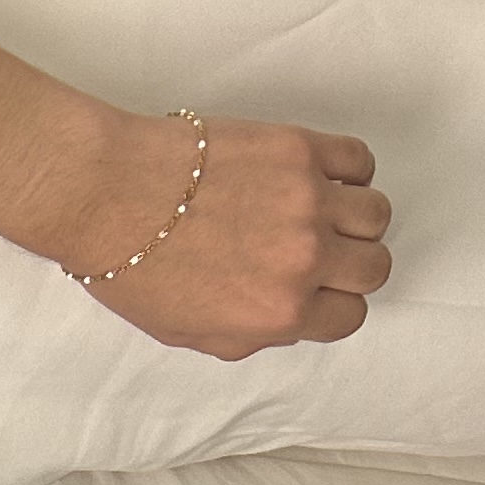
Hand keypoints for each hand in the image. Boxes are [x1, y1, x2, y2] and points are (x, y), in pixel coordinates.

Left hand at [63, 112, 392, 357]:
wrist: (107, 195)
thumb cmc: (133, 265)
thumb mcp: (187, 333)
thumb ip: (248, 335)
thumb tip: (286, 322)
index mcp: (278, 313)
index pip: (349, 317)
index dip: (331, 306)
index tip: (317, 291)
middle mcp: (303, 259)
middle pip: (373, 267)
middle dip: (350, 266)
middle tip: (322, 254)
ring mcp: (308, 200)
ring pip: (377, 214)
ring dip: (354, 218)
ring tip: (319, 213)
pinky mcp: (301, 149)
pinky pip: (360, 160)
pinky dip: (349, 171)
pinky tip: (319, 178)